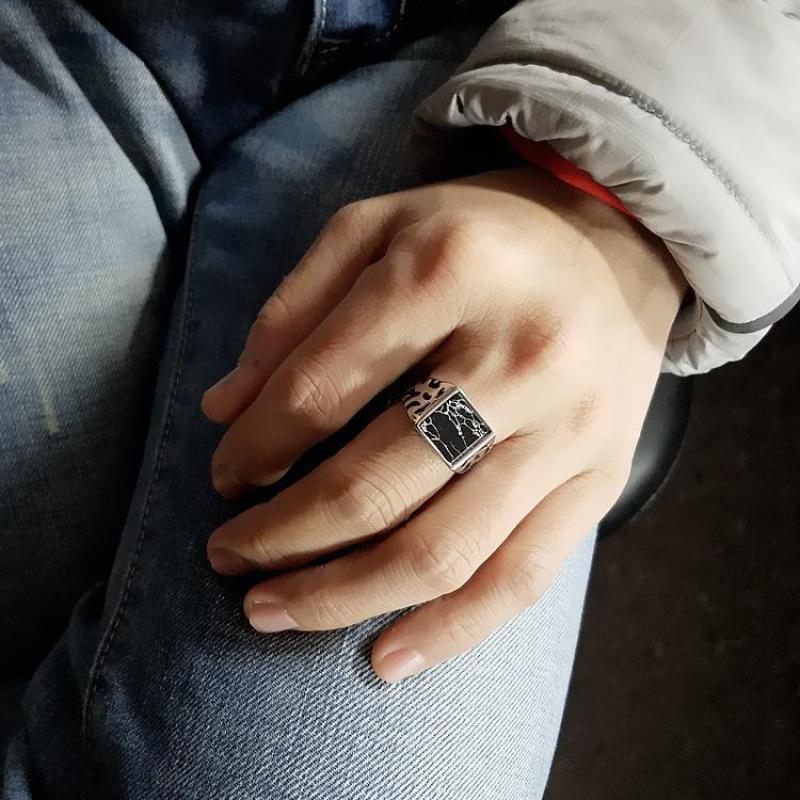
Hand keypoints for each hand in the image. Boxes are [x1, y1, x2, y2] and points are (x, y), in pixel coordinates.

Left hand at [202, 165, 685, 681]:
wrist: (619, 248)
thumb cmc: (481, 236)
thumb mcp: (378, 227)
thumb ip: (294, 309)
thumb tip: (223, 410)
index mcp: (449, 271)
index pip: (319, 389)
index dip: (254, 447)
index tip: (226, 475)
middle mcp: (519, 354)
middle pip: (374, 483)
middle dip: (280, 536)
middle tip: (226, 557)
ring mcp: (568, 429)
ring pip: (441, 550)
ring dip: (340, 597)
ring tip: (270, 612)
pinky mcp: (600, 480)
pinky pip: (520, 576)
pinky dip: (449, 632)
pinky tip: (386, 659)